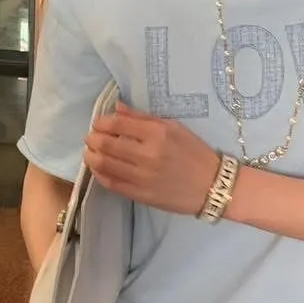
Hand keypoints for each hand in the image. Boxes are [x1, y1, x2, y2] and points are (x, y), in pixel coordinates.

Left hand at [84, 103, 218, 215]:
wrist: (213, 186)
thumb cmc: (195, 154)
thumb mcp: (174, 128)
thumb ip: (143, 118)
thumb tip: (117, 107)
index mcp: (157, 134)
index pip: (118, 123)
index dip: (102, 122)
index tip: (99, 123)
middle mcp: (147, 154)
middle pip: (107, 144)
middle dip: (93, 139)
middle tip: (91, 138)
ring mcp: (143, 177)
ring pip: (105, 165)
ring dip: (92, 157)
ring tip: (91, 153)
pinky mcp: (141, 195)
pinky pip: (113, 184)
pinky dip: (101, 175)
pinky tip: (100, 170)